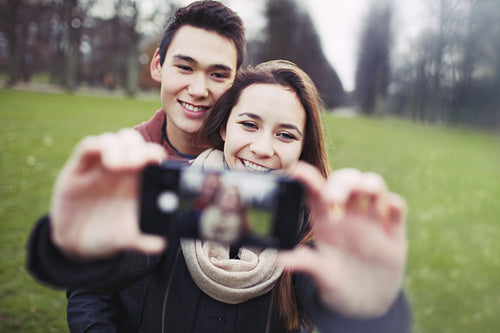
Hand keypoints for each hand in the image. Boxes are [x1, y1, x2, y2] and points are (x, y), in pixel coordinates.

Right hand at [50, 129, 166, 259]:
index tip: (157, 160)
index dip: (154, 153)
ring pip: (112, 140)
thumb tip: (160, 245)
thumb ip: (143, 240)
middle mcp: (122, 168)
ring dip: (117, 147)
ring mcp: (100, 166)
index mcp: (140, 180)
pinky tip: (100, 155)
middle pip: (132, 142)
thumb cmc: (110, 234)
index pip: (150, 156)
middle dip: (137, 148)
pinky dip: (95, 146)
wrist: (78, 243)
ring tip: (117, 166)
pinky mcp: (78, 168)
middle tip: (136, 164)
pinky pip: (87, 147)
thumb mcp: (127, 238)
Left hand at [279, 162, 406, 317]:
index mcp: (326, 223)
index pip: (316, 193)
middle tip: (334, 198)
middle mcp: (348, 217)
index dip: (308, 179)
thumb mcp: (321, 277)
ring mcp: (372, 223)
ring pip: (373, 187)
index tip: (297, 170)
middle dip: (342, 182)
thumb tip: (280, 259)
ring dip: (369, 183)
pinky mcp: (394, 235)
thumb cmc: (337, 287)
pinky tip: (389, 208)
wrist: (366, 308)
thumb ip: (305, 263)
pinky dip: (395, 204)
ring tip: (364, 191)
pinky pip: (397, 210)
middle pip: (347, 182)